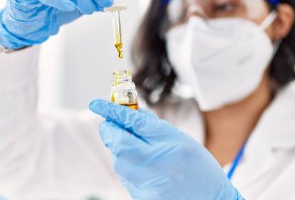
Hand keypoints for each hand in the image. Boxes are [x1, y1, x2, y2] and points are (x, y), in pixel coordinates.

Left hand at [89, 100, 244, 199]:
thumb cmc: (199, 168)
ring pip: (118, 159)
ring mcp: (143, 185)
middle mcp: (151, 167)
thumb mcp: (180, 139)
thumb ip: (153, 125)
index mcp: (165, 147)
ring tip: (135, 144)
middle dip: (111, 130)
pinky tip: (142, 162)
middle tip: (114, 122)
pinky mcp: (139, 196)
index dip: (112, 111)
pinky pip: (124, 174)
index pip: (131, 124)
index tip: (96, 103)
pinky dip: (127, 162)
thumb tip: (132, 111)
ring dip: (119, 146)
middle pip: (117, 143)